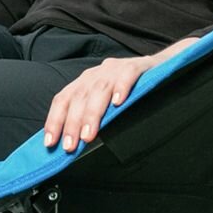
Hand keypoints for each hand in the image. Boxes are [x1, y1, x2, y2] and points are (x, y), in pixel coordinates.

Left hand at [41, 37, 200, 151]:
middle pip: (79, 97)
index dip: (54, 120)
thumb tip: (73, 144)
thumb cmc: (129, 92)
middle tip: (70, 146)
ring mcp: (115, 69)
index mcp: (84, 82)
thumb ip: (90, 119)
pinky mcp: (137, 66)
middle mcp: (96, 74)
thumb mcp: (106, 104)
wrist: (162, 67)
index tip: (50, 143)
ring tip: (89, 135)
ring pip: (99, 89)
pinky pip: (127, 75)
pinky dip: (122, 88)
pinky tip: (119, 104)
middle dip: (72, 124)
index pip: (63, 99)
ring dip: (92, 114)